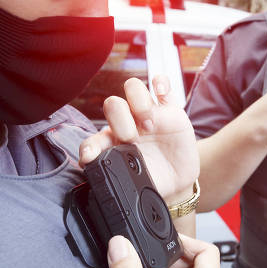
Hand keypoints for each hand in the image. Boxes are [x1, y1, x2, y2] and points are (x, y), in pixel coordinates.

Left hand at [79, 76, 197, 203]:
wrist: (176, 182)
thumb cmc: (151, 180)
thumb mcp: (133, 185)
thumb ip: (117, 181)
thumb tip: (100, 183)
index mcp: (112, 143)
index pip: (94, 138)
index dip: (90, 146)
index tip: (91, 157)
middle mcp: (127, 124)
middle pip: (113, 105)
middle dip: (121, 122)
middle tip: (133, 140)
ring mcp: (148, 114)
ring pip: (134, 88)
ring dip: (139, 102)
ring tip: (150, 124)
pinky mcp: (170, 110)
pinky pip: (162, 85)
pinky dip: (160, 82)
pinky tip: (160, 91)